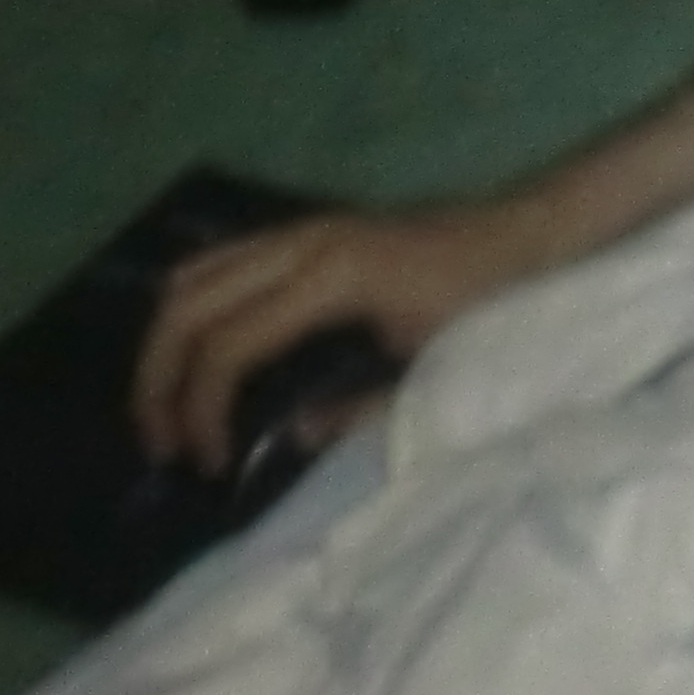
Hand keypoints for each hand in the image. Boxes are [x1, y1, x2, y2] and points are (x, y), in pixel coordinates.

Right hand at [131, 200, 549, 475]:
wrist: (534, 230)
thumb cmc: (492, 299)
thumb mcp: (432, 368)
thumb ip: (358, 409)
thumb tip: (287, 438)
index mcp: (331, 276)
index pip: (229, 345)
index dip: (203, 411)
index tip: (211, 466)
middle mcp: (302, 242)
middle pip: (186, 305)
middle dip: (159, 379)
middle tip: (163, 446)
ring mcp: (302, 229)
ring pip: (193, 276)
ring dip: (166, 343)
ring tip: (168, 410)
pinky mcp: (309, 231)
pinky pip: (222, 263)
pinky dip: (193, 310)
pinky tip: (199, 361)